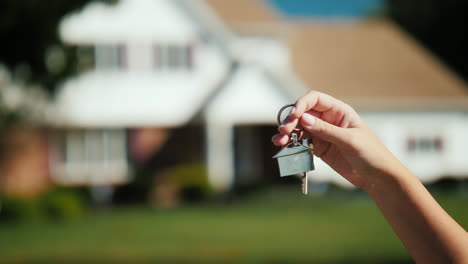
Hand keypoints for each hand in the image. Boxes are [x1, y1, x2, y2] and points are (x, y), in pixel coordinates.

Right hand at [272, 91, 402, 190]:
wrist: (377, 177)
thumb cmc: (370, 154)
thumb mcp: (349, 140)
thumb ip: (325, 129)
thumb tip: (303, 118)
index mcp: (339, 111)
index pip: (315, 99)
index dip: (301, 104)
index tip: (294, 116)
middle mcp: (328, 120)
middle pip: (303, 114)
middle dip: (291, 121)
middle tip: (284, 132)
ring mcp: (323, 134)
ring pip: (299, 129)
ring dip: (288, 133)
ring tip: (279, 141)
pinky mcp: (319, 148)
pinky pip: (302, 143)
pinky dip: (292, 144)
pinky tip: (284, 147)